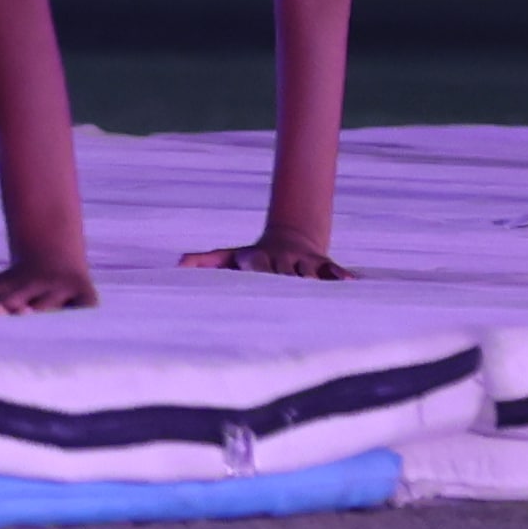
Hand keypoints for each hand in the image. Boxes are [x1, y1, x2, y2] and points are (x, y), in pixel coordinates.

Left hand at [0, 263, 97, 315]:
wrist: (57, 259)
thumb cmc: (12, 288)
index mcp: (3, 289)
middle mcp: (29, 287)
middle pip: (14, 298)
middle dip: (4, 306)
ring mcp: (57, 290)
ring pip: (45, 301)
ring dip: (35, 308)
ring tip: (24, 315)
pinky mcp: (85, 298)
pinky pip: (80, 307)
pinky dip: (73, 310)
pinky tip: (75, 318)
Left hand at [186, 234, 350, 278]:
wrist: (289, 237)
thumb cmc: (251, 259)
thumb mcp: (227, 257)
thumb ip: (203, 262)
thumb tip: (176, 265)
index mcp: (258, 259)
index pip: (257, 264)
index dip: (257, 268)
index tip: (252, 271)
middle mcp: (283, 259)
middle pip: (285, 270)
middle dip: (288, 279)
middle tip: (290, 290)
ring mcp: (304, 262)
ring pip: (311, 272)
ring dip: (315, 280)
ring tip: (319, 290)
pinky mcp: (323, 265)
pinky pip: (334, 271)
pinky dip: (342, 277)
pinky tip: (351, 284)